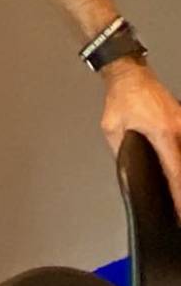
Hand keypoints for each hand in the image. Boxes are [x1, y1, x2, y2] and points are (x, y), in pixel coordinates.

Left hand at [100, 57, 180, 218]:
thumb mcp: (112, 128)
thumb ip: (121, 152)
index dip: (179, 195)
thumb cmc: (121, 98)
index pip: (176, 172)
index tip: (180, 211)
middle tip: (179, 208)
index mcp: (162, 133)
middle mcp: (180, 129)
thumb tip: (127, 172)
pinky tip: (176, 171)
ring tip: (178, 194)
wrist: (131, 74)